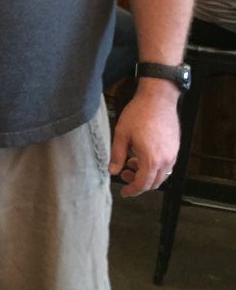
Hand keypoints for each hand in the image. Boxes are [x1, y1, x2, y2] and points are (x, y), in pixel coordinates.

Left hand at [108, 81, 179, 196]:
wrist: (158, 98)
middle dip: (138, 183)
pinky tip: (143, 154)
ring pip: (161, 175)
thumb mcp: (122, 134)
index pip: (142, 184)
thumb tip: (113, 171)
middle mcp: (165, 160)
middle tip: (125, 173)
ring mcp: (173, 154)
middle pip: (154, 183)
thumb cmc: (139, 113)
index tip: (124, 192)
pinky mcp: (175, 147)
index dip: (132, 190)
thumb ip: (117, 155)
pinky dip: (155, 166)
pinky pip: (166, 165)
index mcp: (151, 159)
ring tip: (132, 161)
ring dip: (147, 174)